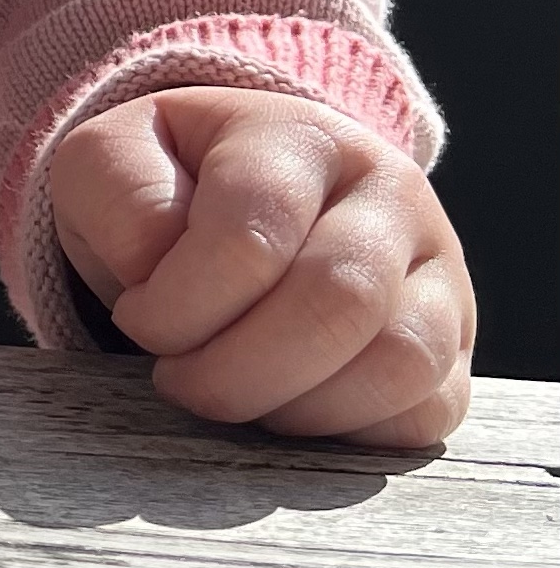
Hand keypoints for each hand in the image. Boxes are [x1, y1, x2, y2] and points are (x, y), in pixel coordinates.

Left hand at [51, 86, 472, 447]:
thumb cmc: (166, 188)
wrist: (231, 201)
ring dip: (294, 408)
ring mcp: (439, 271)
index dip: (178, 304)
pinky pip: (428, 412)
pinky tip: (287, 408)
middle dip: (237, 371)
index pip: (249, 237)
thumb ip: (121, 196)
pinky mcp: (456, 347)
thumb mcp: (111, 161)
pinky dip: (350, 433)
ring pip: (398, 361)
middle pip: (336, 303)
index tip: (137, 319)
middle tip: (180, 381)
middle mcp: (389, 192)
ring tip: (233, 394)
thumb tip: (161, 269)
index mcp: (298, 134)